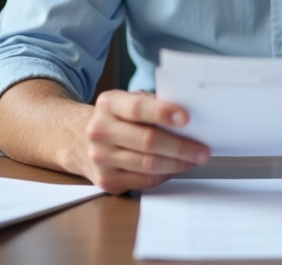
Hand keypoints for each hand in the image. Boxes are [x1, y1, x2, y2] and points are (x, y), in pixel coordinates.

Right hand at [81, 90, 210, 193]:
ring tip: (194, 159)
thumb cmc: (116, 118)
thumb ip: (152, 105)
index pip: (138, 108)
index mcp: (108, 104)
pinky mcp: (106, 181)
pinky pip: (144, 181)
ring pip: (148, 165)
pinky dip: (164, 175)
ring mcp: (100, 158)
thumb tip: (189, 119)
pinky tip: (175, 168)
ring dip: (177, 164)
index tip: (187, 119)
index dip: (163, 113)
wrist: (79, 140)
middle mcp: (100, 130)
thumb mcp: (127, 101)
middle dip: (180, 147)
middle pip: (147, 141)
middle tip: (202, 150)